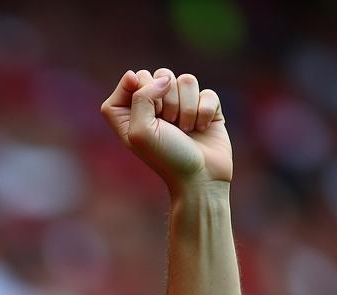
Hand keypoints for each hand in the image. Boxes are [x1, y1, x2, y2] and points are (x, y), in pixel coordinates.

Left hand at [101, 69, 230, 193]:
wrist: (200, 178)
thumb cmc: (166, 158)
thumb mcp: (141, 131)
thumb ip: (141, 97)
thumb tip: (164, 79)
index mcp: (132, 114)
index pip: (129, 80)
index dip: (136, 87)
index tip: (145, 108)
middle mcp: (156, 107)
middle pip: (160, 74)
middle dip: (166, 99)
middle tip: (168, 125)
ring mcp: (182, 105)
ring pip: (186, 80)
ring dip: (187, 108)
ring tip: (185, 130)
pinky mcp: (205, 107)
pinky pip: (206, 92)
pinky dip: (204, 111)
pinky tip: (201, 129)